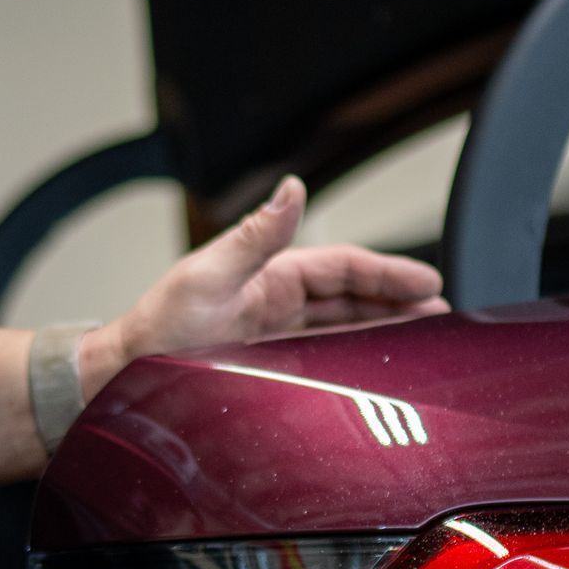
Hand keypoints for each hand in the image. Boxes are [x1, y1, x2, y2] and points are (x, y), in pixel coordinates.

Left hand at [81, 174, 442, 398]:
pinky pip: (327, 358)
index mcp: (270, 274)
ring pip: (345, 328)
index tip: (430, 285)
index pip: (344, 267)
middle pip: (353, 297)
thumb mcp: (207, 278)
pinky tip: (382, 370)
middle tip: (445, 317)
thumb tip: (291, 188)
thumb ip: (255, 235)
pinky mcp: (271, 366)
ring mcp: (277, 334)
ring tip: (428, 342)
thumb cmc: (157, 331)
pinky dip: (358, 360)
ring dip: (386, 331)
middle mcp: (278, 301)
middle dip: (400, 302)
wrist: (123, 380)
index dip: (390, 273)